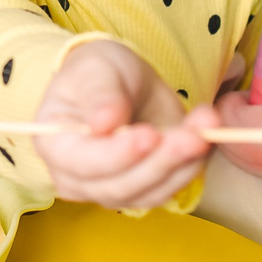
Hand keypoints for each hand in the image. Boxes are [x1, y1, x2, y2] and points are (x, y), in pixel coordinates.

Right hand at [33, 39, 214, 208]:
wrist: (122, 81)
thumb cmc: (99, 72)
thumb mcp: (96, 69)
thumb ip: (100, 95)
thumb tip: (104, 124)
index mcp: (55, 145)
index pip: (83, 163)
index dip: (116, 155)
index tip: (149, 135)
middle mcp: (78, 177)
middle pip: (119, 187)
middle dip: (160, 162)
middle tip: (193, 134)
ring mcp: (112, 188)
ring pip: (149, 192)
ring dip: (182, 164)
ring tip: (206, 128)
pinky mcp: (144, 188)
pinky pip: (170, 187)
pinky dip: (192, 165)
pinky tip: (205, 134)